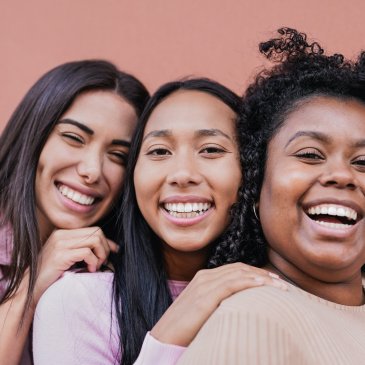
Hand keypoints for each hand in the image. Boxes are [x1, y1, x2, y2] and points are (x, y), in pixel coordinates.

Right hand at [33, 227, 117, 303]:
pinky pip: (86, 252)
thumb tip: (113, 247)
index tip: (114, 251)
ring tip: (96, 267)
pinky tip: (89, 270)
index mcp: (63, 233)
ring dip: (100, 254)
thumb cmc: (53, 275)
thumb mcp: (71, 258)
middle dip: (105, 248)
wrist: (31, 289)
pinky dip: (93, 262)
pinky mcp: (60, 255)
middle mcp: (61, 234)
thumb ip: (87, 249)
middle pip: (97, 232)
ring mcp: (59, 243)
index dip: (107, 241)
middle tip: (102, 262)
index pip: (94, 229)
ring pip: (94, 239)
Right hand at [150, 262, 286, 346]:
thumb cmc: (184, 327)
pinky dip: (248, 282)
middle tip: (282, 283)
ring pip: (238, 274)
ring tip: (280, 286)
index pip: (235, 269)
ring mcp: (204, 285)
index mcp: (204, 277)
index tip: (273, 280)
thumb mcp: (203, 309)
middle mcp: (205, 277)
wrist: (164, 337)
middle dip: (263, 274)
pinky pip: (231, 285)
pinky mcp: (204, 298)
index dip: (255, 272)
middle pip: (240, 269)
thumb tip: (236, 304)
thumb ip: (217, 300)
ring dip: (262, 278)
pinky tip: (263, 285)